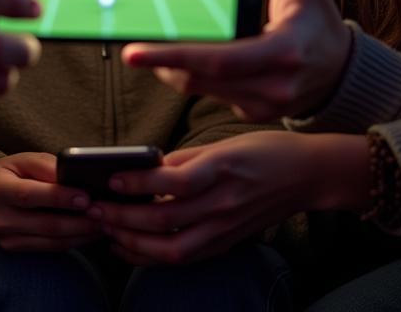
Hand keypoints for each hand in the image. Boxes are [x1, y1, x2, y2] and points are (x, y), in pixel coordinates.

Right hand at [0, 152, 102, 251]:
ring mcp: (5, 238)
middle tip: (103, 213)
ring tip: (102, 223)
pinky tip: (89, 233)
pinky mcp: (14, 249)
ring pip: (50, 240)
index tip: (86, 197)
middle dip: (78, 221)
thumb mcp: (22, 160)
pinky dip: (72, 241)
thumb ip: (46, 166)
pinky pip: (49, 248)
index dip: (59, 197)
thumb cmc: (9, 173)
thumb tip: (73, 175)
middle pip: (44, 224)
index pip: (30, 195)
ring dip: (80, 234)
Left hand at [90, 131, 368, 264]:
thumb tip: (145, 167)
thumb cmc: (264, 150)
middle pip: (164, 219)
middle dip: (123, 217)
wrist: (307, 175)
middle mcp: (223, 202)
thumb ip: (186, 157)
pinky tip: (129, 246)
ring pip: (171, 248)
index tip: (110, 179)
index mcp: (222, 168)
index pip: (174, 181)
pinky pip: (183, 256)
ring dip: (132, 241)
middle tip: (93, 209)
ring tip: (105, 229)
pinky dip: (152, 255)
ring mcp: (225, 227)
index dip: (139, 182)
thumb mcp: (225, 142)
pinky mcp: (227, 242)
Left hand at [122, 0, 350, 119]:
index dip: (176, 54)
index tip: (137, 50)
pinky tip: (179, 57)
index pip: (221, 58)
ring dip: (173, 68)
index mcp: (286, 50)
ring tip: (153, 46)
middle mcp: (275, 84)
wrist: (341, 69)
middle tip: (131, 50)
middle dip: (162, 62)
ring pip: (200, 89)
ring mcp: (263, 103)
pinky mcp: (253, 111)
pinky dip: (190, 75)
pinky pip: (210, 95)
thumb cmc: (316, 14)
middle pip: (202, 78)